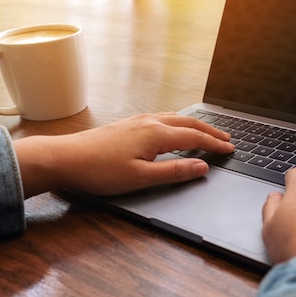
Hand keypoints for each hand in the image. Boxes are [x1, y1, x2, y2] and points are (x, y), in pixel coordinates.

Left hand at [13, 112, 233, 197]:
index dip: (215, 144)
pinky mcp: (128, 124)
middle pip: (188, 123)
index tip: (230, 149)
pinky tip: (175, 129)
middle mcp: (149, 122)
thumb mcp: (141, 178)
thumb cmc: (99, 170)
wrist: (65, 158)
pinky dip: (179, 123)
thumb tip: (202, 167)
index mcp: (156, 134)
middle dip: (210, 131)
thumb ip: (174, 172)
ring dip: (195, 125)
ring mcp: (137, 121)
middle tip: (227, 138)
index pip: (195, 137)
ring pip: (176, 118)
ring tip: (207, 132)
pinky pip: (163, 118)